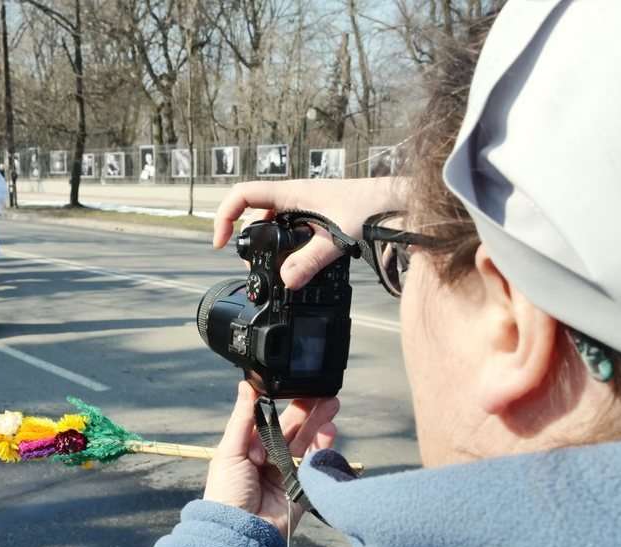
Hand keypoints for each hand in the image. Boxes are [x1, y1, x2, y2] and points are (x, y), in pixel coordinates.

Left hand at [203, 382, 338, 535]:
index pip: (269, 420)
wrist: (240, 533)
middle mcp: (268, 458)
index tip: (296, 386)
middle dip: (307, 411)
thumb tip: (246, 385)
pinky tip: (329, 430)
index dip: (282, 404)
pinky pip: (314, 463)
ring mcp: (286, 472)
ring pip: (305, 442)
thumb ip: (242, 418)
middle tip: (322, 392)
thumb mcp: (230, 451)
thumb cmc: (226, 492)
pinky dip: (323, 446)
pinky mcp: (301, 488)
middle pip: (291, 429)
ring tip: (332, 404)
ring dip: (318, 423)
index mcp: (248, 448)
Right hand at [213, 178, 404, 289]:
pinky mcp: (317, 217)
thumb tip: (285, 280)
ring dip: (268, 245)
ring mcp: (306, 206)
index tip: (221, 243)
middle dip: (247, 239)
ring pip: (273, 223)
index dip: (224, 216)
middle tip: (253, 267)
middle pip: (254, 213)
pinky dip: (286, 247)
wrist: (399, 202)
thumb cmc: (373, 208)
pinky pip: (291, 230)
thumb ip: (311, 260)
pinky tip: (297, 264)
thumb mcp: (339, 238)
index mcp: (292, 193)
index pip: (243, 195)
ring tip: (273, 269)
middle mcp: (295, 196)